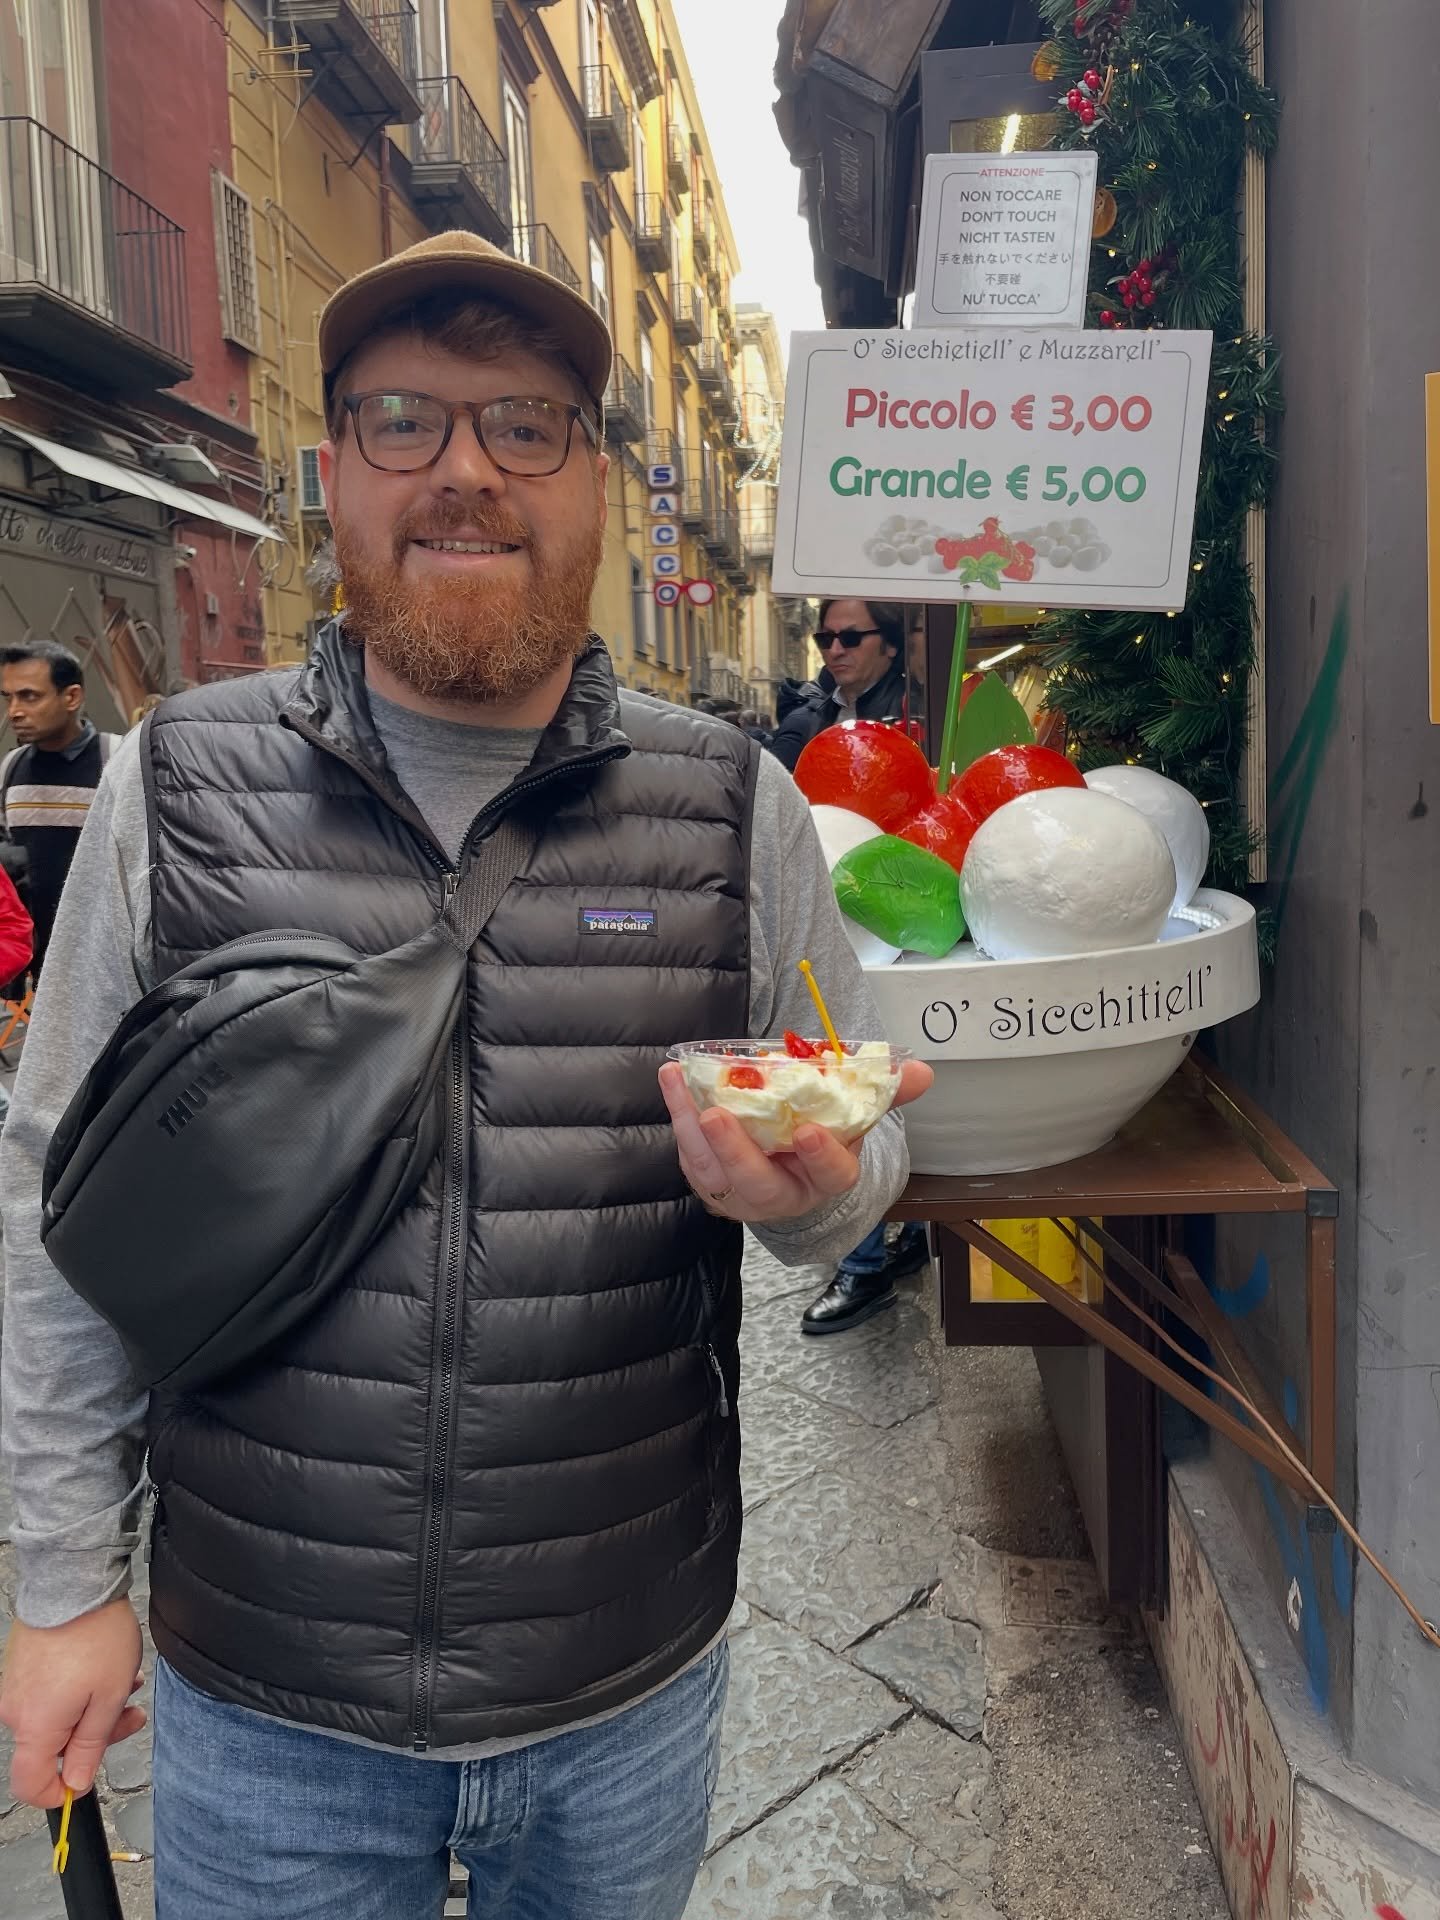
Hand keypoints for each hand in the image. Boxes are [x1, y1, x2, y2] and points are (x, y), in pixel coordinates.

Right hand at [1, 1599, 145, 1806]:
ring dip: (92, 1708)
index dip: (60, 1792)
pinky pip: (49, 1694)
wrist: (74, 1581)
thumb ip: (90, 1747)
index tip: (86, 1780)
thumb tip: (76, 1782)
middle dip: (95, 1738)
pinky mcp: (21, 1667)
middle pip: (51, 1749)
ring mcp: (15, 1687)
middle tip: (131, 1716)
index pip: (30, 1785)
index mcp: (35, 1726)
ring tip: (125, 1682)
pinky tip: (105, 1671)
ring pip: (56, 1718)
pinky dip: (77, 1690)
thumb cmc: (94, 1634)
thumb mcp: (108, 1698)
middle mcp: (15, 1710)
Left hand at [658, 1058, 932, 1223]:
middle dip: (737, 1151)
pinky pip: (689, 1156)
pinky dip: (679, 1117)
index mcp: (827, 1178)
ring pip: (714, 1172)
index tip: (806, 1130)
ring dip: (694, 1129)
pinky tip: (673, 1080)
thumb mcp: (855, 1114)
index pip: (830, 1174)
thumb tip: (922, 1070)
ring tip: (683, 1085)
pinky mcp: (710, 1181)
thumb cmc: (823, 1132)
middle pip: (759, 1184)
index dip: (820, 1155)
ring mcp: (741, 1193)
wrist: (787, 1165)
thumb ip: (884, 1091)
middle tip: (719, 1116)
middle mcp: (783, 1194)